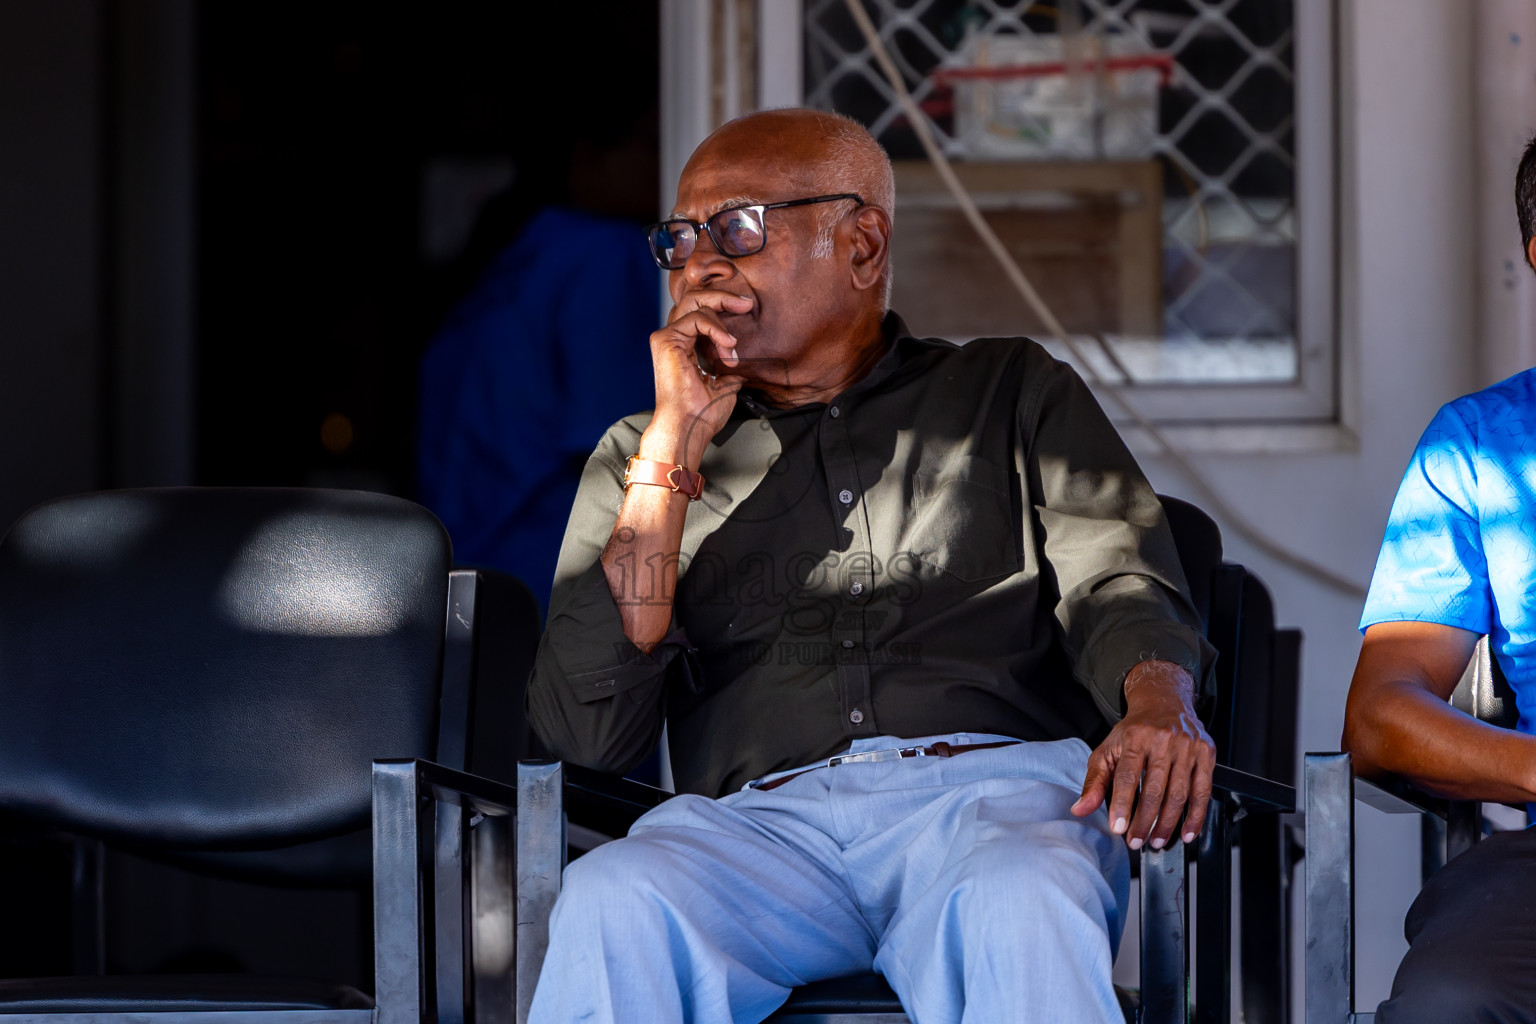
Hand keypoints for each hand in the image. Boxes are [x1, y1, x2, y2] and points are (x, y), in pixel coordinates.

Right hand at [645, 288, 752, 464]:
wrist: (689, 427)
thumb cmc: (703, 413)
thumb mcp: (726, 384)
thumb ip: (729, 368)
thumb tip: (746, 363)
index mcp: (685, 347)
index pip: (702, 312)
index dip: (724, 306)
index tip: (747, 309)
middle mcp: (674, 339)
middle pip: (695, 299)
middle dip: (723, 297)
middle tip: (747, 304)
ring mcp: (667, 337)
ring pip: (696, 303)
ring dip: (722, 317)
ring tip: (733, 345)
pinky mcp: (665, 339)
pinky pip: (696, 317)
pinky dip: (716, 329)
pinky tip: (728, 345)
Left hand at [1070, 660, 1214, 849]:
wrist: (1164, 701)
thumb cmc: (1134, 730)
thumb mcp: (1108, 750)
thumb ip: (1094, 781)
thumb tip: (1080, 809)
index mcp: (1136, 737)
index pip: (1128, 776)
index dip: (1123, 805)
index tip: (1118, 828)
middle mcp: (1164, 740)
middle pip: (1155, 789)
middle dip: (1144, 821)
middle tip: (1136, 841)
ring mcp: (1188, 747)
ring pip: (1180, 794)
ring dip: (1168, 824)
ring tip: (1156, 841)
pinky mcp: (1206, 753)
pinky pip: (1203, 791)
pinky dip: (1196, 816)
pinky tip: (1187, 833)